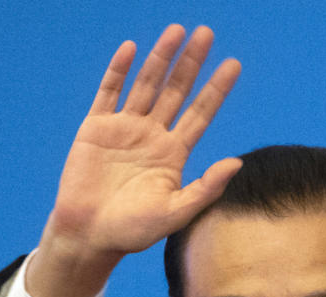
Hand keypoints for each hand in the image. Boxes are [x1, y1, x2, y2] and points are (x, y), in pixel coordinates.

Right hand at [28, 24, 241, 296]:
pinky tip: (131, 49)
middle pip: (177, 91)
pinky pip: (109, 92)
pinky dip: (119, 70)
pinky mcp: (96, 128)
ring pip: (146, 84)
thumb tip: (236, 163)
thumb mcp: (176, 213)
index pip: (201, 113)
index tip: (233, 64)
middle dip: (191, 63)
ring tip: (176, 31)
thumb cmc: (133, 231)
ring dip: (161, 58)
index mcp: (173, 154)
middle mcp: (152, 136)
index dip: (216, 89)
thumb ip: (206, 188)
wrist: (89, 236)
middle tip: (207, 33)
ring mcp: (124, 128)